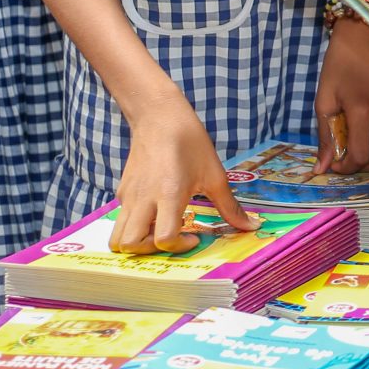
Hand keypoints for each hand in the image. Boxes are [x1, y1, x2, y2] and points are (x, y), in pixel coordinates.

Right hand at [113, 107, 258, 253]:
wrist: (159, 116)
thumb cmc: (190, 142)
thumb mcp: (215, 175)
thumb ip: (230, 206)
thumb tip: (251, 226)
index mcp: (168, 194)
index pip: (163, 238)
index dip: (180, 246)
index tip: (195, 237)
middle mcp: (142, 199)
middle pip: (129, 245)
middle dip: (150, 252)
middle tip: (172, 239)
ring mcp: (128, 197)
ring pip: (116, 238)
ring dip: (137, 243)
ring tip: (160, 231)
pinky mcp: (122, 192)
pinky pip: (121, 220)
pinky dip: (135, 228)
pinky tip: (156, 215)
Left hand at [315, 19, 368, 173]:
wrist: (365, 39)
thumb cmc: (339, 66)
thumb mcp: (324, 99)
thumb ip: (325, 135)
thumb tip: (322, 167)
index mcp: (361, 110)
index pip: (360, 155)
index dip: (345, 168)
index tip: (334, 165)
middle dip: (363, 168)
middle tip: (348, 160)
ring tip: (360, 152)